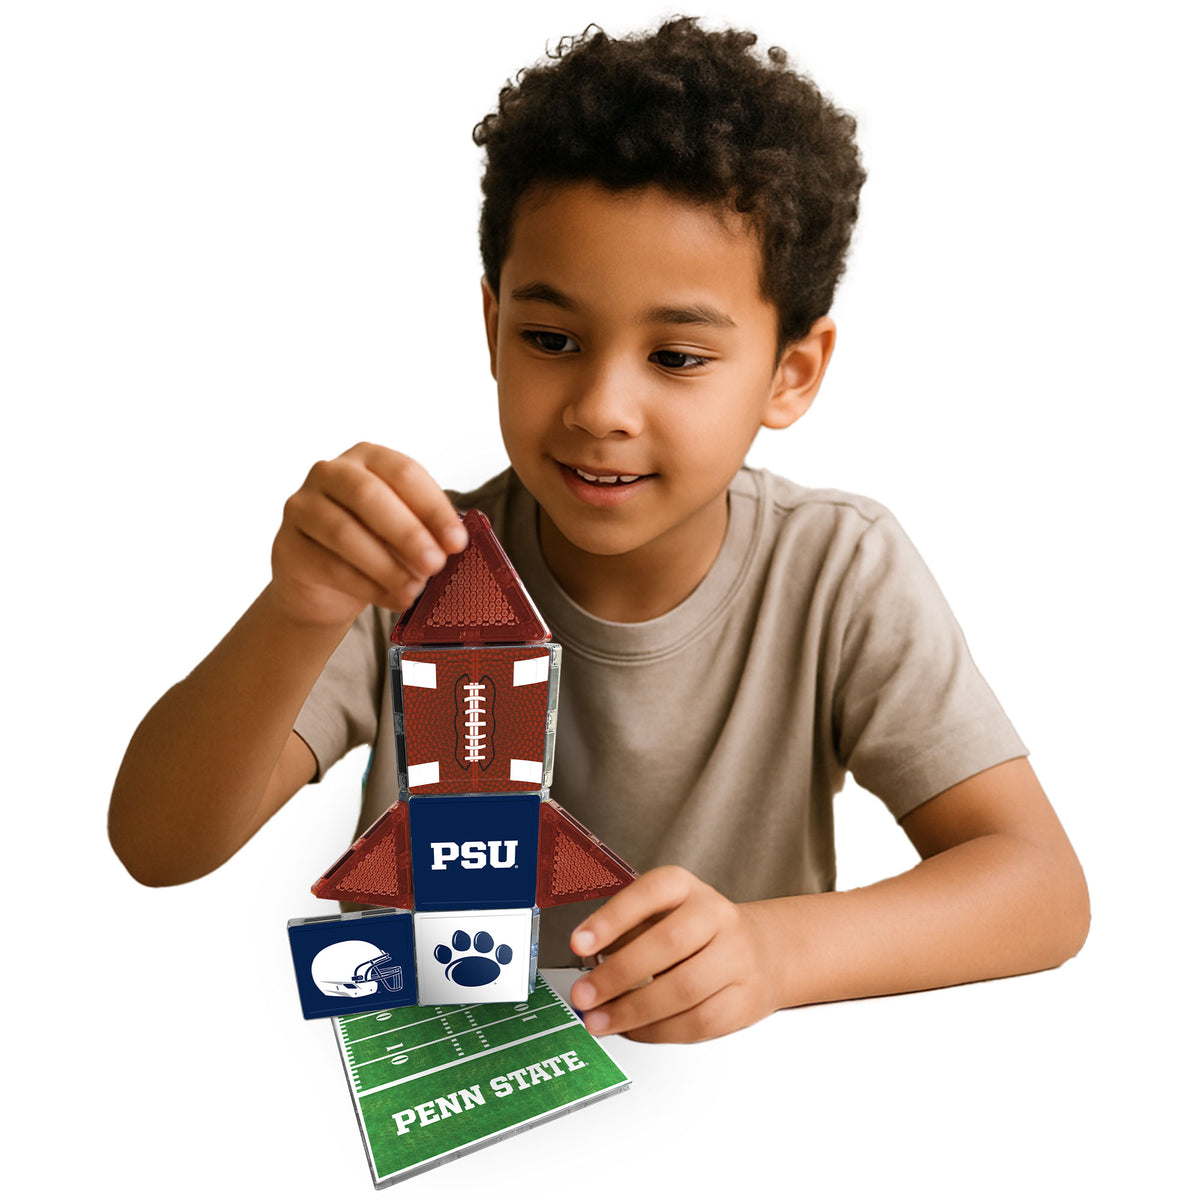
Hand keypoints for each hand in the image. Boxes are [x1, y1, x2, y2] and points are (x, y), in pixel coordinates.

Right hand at [268, 442, 467, 628]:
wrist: (323, 584)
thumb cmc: (373, 546)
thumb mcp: (404, 533)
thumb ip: (426, 532)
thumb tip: (452, 546)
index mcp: (367, 457)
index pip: (404, 473)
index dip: (433, 508)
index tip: (457, 541)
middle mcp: (330, 473)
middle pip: (369, 496)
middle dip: (408, 533)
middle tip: (436, 564)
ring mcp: (302, 506)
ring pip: (344, 533)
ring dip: (386, 565)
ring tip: (414, 590)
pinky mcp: (287, 545)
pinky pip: (329, 566)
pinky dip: (367, 586)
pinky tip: (392, 599)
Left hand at [568, 866, 779, 1042]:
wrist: (763, 951)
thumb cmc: (697, 932)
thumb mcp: (663, 913)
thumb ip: (627, 932)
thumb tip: (589, 966)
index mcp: (686, 888)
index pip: (650, 893)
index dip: (613, 918)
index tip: (579, 943)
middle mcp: (715, 916)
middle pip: (668, 944)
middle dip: (618, 975)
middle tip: (584, 995)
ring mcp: (735, 958)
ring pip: (684, 989)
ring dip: (634, 1011)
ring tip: (600, 1021)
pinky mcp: (743, 1000)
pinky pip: (698, 1022)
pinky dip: (659, 1031)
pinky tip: (634, 1029)